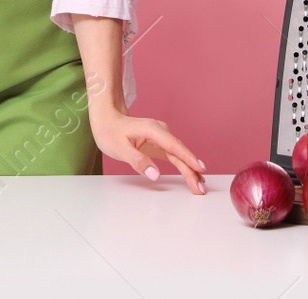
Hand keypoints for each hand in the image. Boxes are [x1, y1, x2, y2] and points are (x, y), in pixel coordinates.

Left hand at [89, 105, 205, 193]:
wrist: (106, 120)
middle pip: (180, 152)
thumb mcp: (119, 148)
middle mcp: (160, 132)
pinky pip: (174, 156)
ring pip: (179, 155)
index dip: (188, 158)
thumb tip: (155, 175)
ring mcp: (161, 138)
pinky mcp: (159, 144)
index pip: (174, 146)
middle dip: (192, 170)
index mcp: (152, 130)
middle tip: (200, 188)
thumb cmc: (110, 131)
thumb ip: (138, 161)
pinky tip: (192, 175)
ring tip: (200, 186)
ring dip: (190, 170)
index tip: (200, 169)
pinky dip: (184, 166)